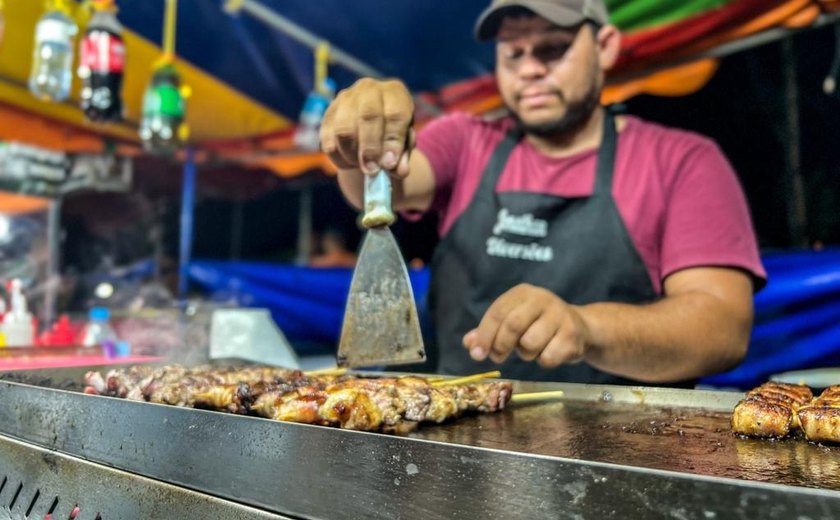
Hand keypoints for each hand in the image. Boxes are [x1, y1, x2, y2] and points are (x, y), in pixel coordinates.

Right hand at [320, 78, 414, 176]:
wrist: (371, 125)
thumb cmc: (393, 133)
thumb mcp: (404, 143)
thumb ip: (403, 157)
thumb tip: (399, 171)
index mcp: (394, 92)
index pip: (395, 113)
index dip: (392, 141)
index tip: (389, 164)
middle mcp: (369, 89)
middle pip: (367, 116)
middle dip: (370, 148)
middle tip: (372, 170)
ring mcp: (345, 99)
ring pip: (344, 130)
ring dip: (353, 155)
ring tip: (364, 167)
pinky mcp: (328, 115)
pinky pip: (329, 142)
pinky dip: (340, 159)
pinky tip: (352, 163)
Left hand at [462, 284, 590, 367]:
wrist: (581, 327)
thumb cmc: (538, 325)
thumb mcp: (513, 322)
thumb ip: (489, 331)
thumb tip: (469, 344)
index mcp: (523, 293)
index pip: (497, 312)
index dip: (484, 335)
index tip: (476, 354)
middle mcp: (542, 299)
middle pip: (513, 325)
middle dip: (500, 346)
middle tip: (498, 357)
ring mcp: (560, 316)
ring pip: (530, 343)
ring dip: (525, 354)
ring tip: (531, 348)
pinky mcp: (572, 335)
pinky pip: (547, 357)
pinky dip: (543, 361)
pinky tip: (550, 351)